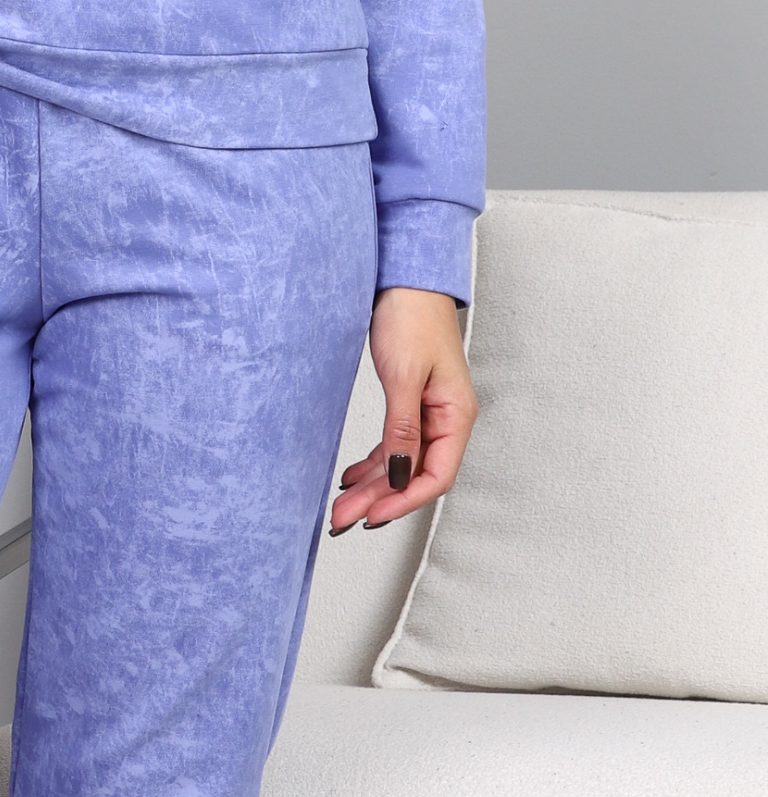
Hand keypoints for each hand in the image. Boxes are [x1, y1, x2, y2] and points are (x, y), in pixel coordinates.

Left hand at [328, 286, 477, 534]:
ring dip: (371, 485)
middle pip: (413, 475)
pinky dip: (373, 462)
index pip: (434, 476)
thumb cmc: (412, 315)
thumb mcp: (405, 374)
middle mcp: (445, 419)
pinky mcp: (410, 401)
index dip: (401, 501)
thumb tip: (398, 474)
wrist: (405, 277)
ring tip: (340, 505)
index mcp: (456, 415)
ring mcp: (428, 411)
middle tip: (342, 520)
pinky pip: (393, 443)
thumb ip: (403, 427)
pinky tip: (352, 475)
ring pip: (400, 462)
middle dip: (378, 500)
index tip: (369, 516)